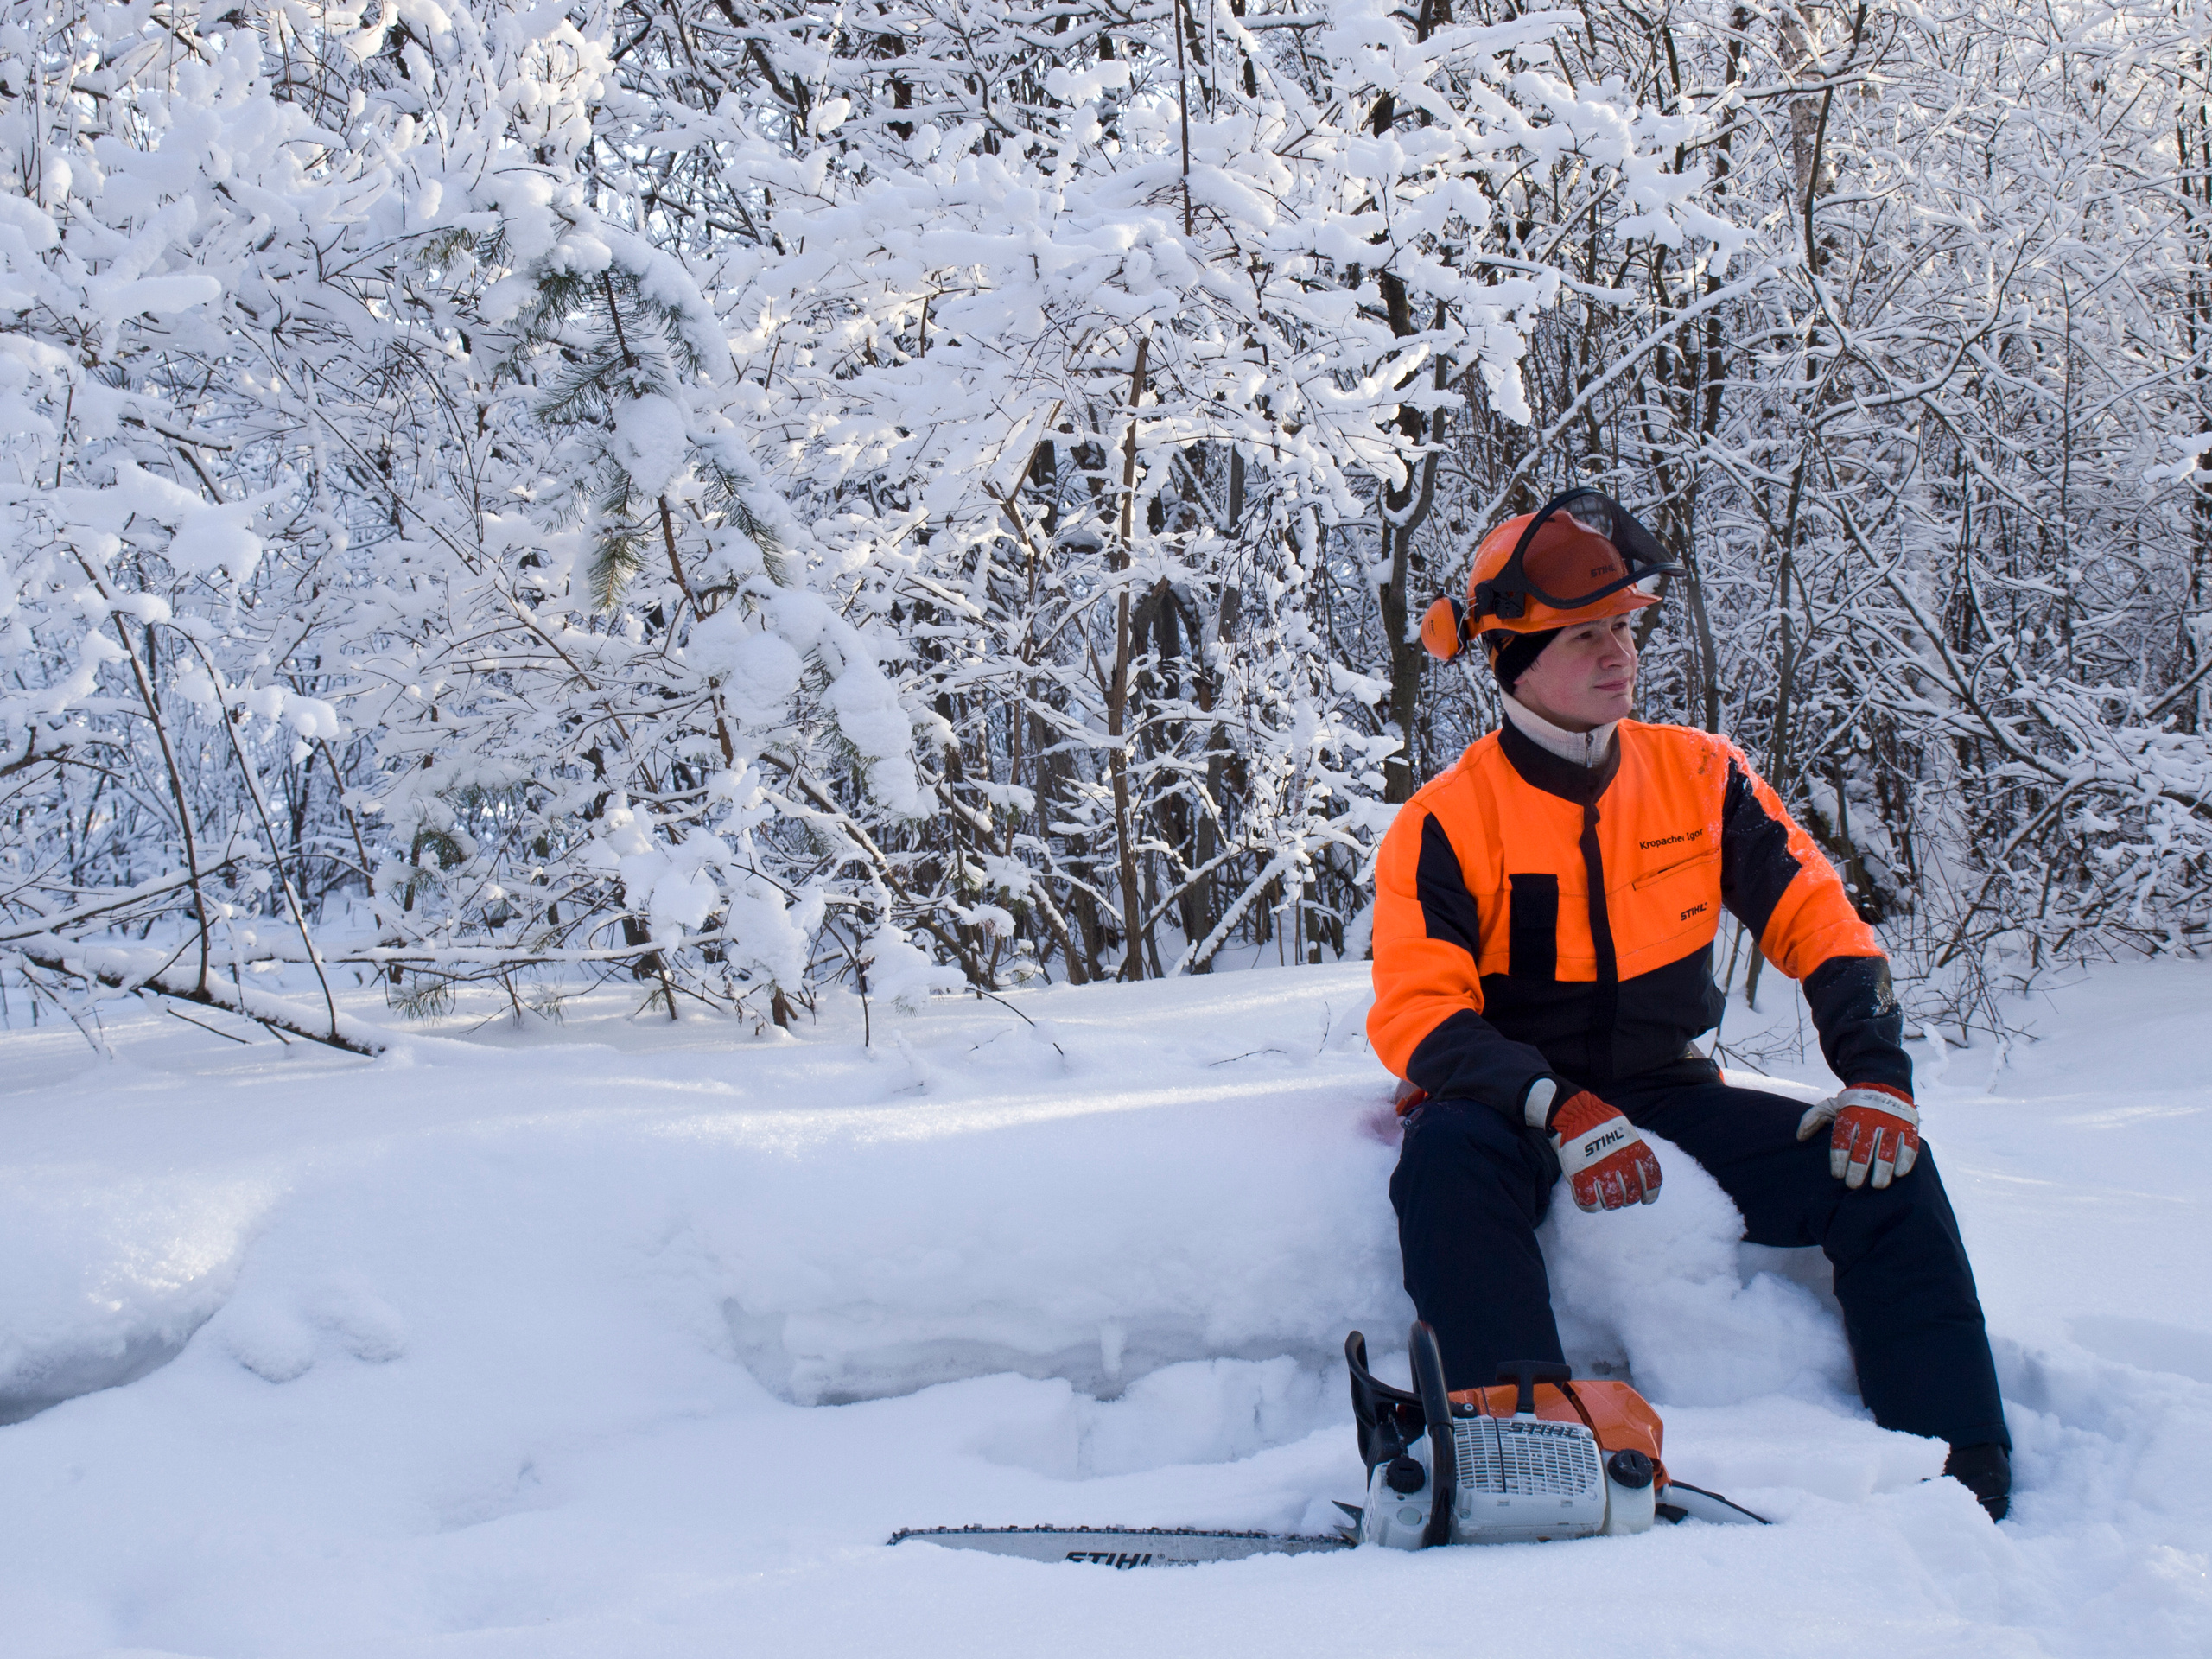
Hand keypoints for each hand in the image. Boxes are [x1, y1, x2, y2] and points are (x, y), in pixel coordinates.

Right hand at [1548, 1090, 1662, 1211]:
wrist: (1574, 1113)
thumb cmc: (1602, 1125)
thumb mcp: (1627, 1134)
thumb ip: (1636, 1154)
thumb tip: (1645, 1178)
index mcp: (1635, 1151)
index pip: (1652, 1181)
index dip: (1650, 1194)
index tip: (1646, 1199)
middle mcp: (1621, 1162)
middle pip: (1631, 1197)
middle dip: (1626, 1198)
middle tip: (1619, 1192)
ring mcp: (1600, 1170)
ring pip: (1612, 1203)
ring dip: (1610, 1202)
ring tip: (1605, 1195)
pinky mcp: (1580, 1175)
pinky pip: (1589, 1203)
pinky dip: (1591, 1205)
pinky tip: (1591, 1200)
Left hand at [1797, 1084, 1918, 1188]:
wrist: (1884, 1085)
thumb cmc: (1853, 1103)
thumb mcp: (1831, 1105)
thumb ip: (1813, 1118)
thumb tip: (1799, 1137)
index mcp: (1850, 1115)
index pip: (1842, 1139)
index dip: (1839, 1158)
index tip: (1837, 1175)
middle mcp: (1870, 1119)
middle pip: (1863, 1148)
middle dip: (1858, 1168)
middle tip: (1853, 1184)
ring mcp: (1891, 1123)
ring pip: (1887, 1149)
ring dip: (1883, 1169)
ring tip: (1877, 1185)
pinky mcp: (1908, 1127)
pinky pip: (1908, 1145)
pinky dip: (1904, 1159)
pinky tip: (1898, 1173)